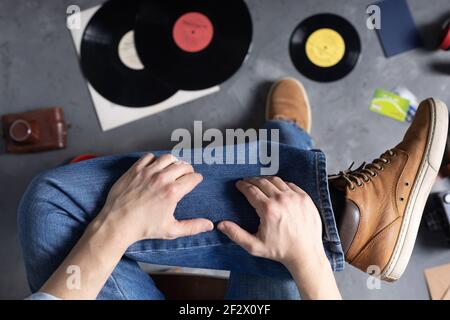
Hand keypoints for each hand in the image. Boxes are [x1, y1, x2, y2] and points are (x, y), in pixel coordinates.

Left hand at [97, 153, 212, 244]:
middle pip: (183, 165)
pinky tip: (154, 167)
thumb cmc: (144, 228)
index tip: (196, 181)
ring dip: (173, 162)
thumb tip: (209, 225)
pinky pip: (149, 157)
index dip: (197, 179)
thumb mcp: (171, 230)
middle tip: (186, 175)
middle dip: (188, 169)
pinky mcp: (135, 169)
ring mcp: (147, 172)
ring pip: (168, 157)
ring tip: (172, 168)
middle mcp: (162, 178)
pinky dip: (154, 160)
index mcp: (173, 192)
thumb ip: (192, 226)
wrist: (118, 223)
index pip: (193, 177)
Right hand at [218, 176, 325, 268]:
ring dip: (266, 180)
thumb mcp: (254, 246)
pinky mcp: (305, 198)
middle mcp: (281, 199)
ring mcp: (295, 197)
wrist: (305, 253)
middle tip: (247, 181)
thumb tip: (220, 224)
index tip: (238, 184)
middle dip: (252, 180)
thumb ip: (236, 234)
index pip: (251, 190)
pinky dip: (281, 184)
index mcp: (268, 209)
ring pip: (276, 180)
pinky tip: (276, 188)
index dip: (242, 185)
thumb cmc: (280, 251)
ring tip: (260, 182)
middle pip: (262, 182)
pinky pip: (290, 184)